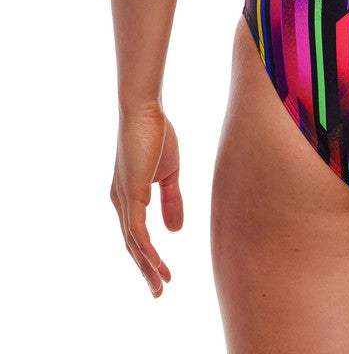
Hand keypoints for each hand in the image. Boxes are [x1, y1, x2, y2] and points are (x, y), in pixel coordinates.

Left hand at [110, 105, 183, 296]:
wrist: (145, 110)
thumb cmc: (156, 135)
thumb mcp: (169, 174)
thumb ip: (172, 201)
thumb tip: (175, 231)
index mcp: (128, 196)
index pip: (136, 235)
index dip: (149, 255)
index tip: (164, 274)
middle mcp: (120, 202)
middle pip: (131, 245)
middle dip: (146, 270)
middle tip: (158, 291)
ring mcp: (123, 199)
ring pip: (133, 243)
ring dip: (146, 266)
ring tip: (159, 285)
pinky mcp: (130, 193)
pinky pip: (137, 230)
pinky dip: (146, 249)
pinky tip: (156, 262)